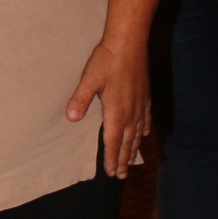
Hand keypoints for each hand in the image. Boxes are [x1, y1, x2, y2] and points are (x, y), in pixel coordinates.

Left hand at [66, 39, 150, 178]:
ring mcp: (140, 104)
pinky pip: (146, 118)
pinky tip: (145, 133)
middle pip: (127, 142)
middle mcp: (131, 113)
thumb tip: (71, 118)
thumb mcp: (89, 80)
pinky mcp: (145, 95)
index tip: (112, 173)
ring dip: (134, 148)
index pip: (113, 142)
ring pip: (138, 133)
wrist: (129, 43)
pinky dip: (145, 128)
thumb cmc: (107, 61)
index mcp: (116, 112)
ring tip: (133, 161)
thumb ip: (80, 100)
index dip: (112, 158)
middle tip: (122, 175)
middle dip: (124, 159)